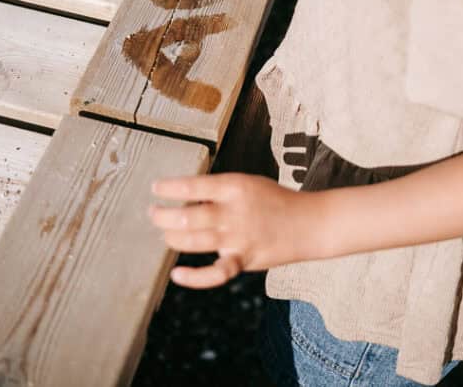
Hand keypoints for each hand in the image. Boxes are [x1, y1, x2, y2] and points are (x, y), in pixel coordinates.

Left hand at [148, 172, 319, 288]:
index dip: (169, 188)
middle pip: (188, 217)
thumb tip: (185, 199)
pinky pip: (215, 273)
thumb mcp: (248, 183)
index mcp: (235, 187)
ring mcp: (238, 238)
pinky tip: (177, 274)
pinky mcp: (244, 260)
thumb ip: (219, 190)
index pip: (193, 186)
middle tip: (153, 213)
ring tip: (163, 233)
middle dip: (163, 216)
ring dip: (171, 238)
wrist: (309, 224)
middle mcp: (234, 212)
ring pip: (194, 241)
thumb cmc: (274, 200)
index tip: (155, 187)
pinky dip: (194, 277)